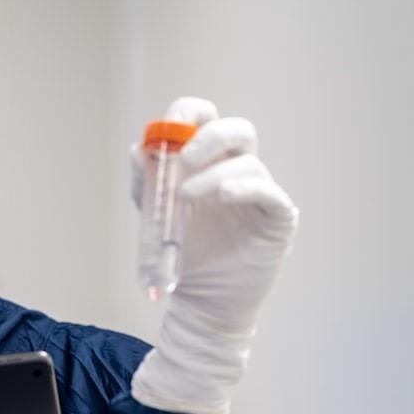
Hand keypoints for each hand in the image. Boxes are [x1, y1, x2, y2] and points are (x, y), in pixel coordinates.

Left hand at [130, 97, 298, 413]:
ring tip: (186, 197)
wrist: (202, 299)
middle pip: (238, 130)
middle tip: (185, 156)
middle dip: (210, 136)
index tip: (171, 126)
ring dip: (214, 175)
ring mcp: (261, 193)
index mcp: (209, 163)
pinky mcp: (277, 218)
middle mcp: (238, 171)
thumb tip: (136, 151)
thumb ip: (146, 184)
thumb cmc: (185, 253)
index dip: (191, 114)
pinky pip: (269, 193)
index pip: (207, 120)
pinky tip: (225, 196)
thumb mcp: (155, 216)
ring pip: (249, 163)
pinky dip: (246, 188)